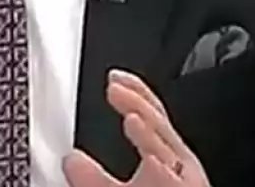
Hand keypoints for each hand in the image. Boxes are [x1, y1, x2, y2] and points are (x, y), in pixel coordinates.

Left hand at [62, 70, 209, 186]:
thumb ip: (95, 176)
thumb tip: (70, 160)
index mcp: (169, 158)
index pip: (154, 117)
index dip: (137, 93)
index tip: (115, 77)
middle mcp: (181, 167)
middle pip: (160, 126)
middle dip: (139, 104)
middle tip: (114, 88)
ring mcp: (184, 182)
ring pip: (167, 151)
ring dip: (149, 131)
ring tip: (130, 118)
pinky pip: (171, 178)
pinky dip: (159, 163)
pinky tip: (147, 150)